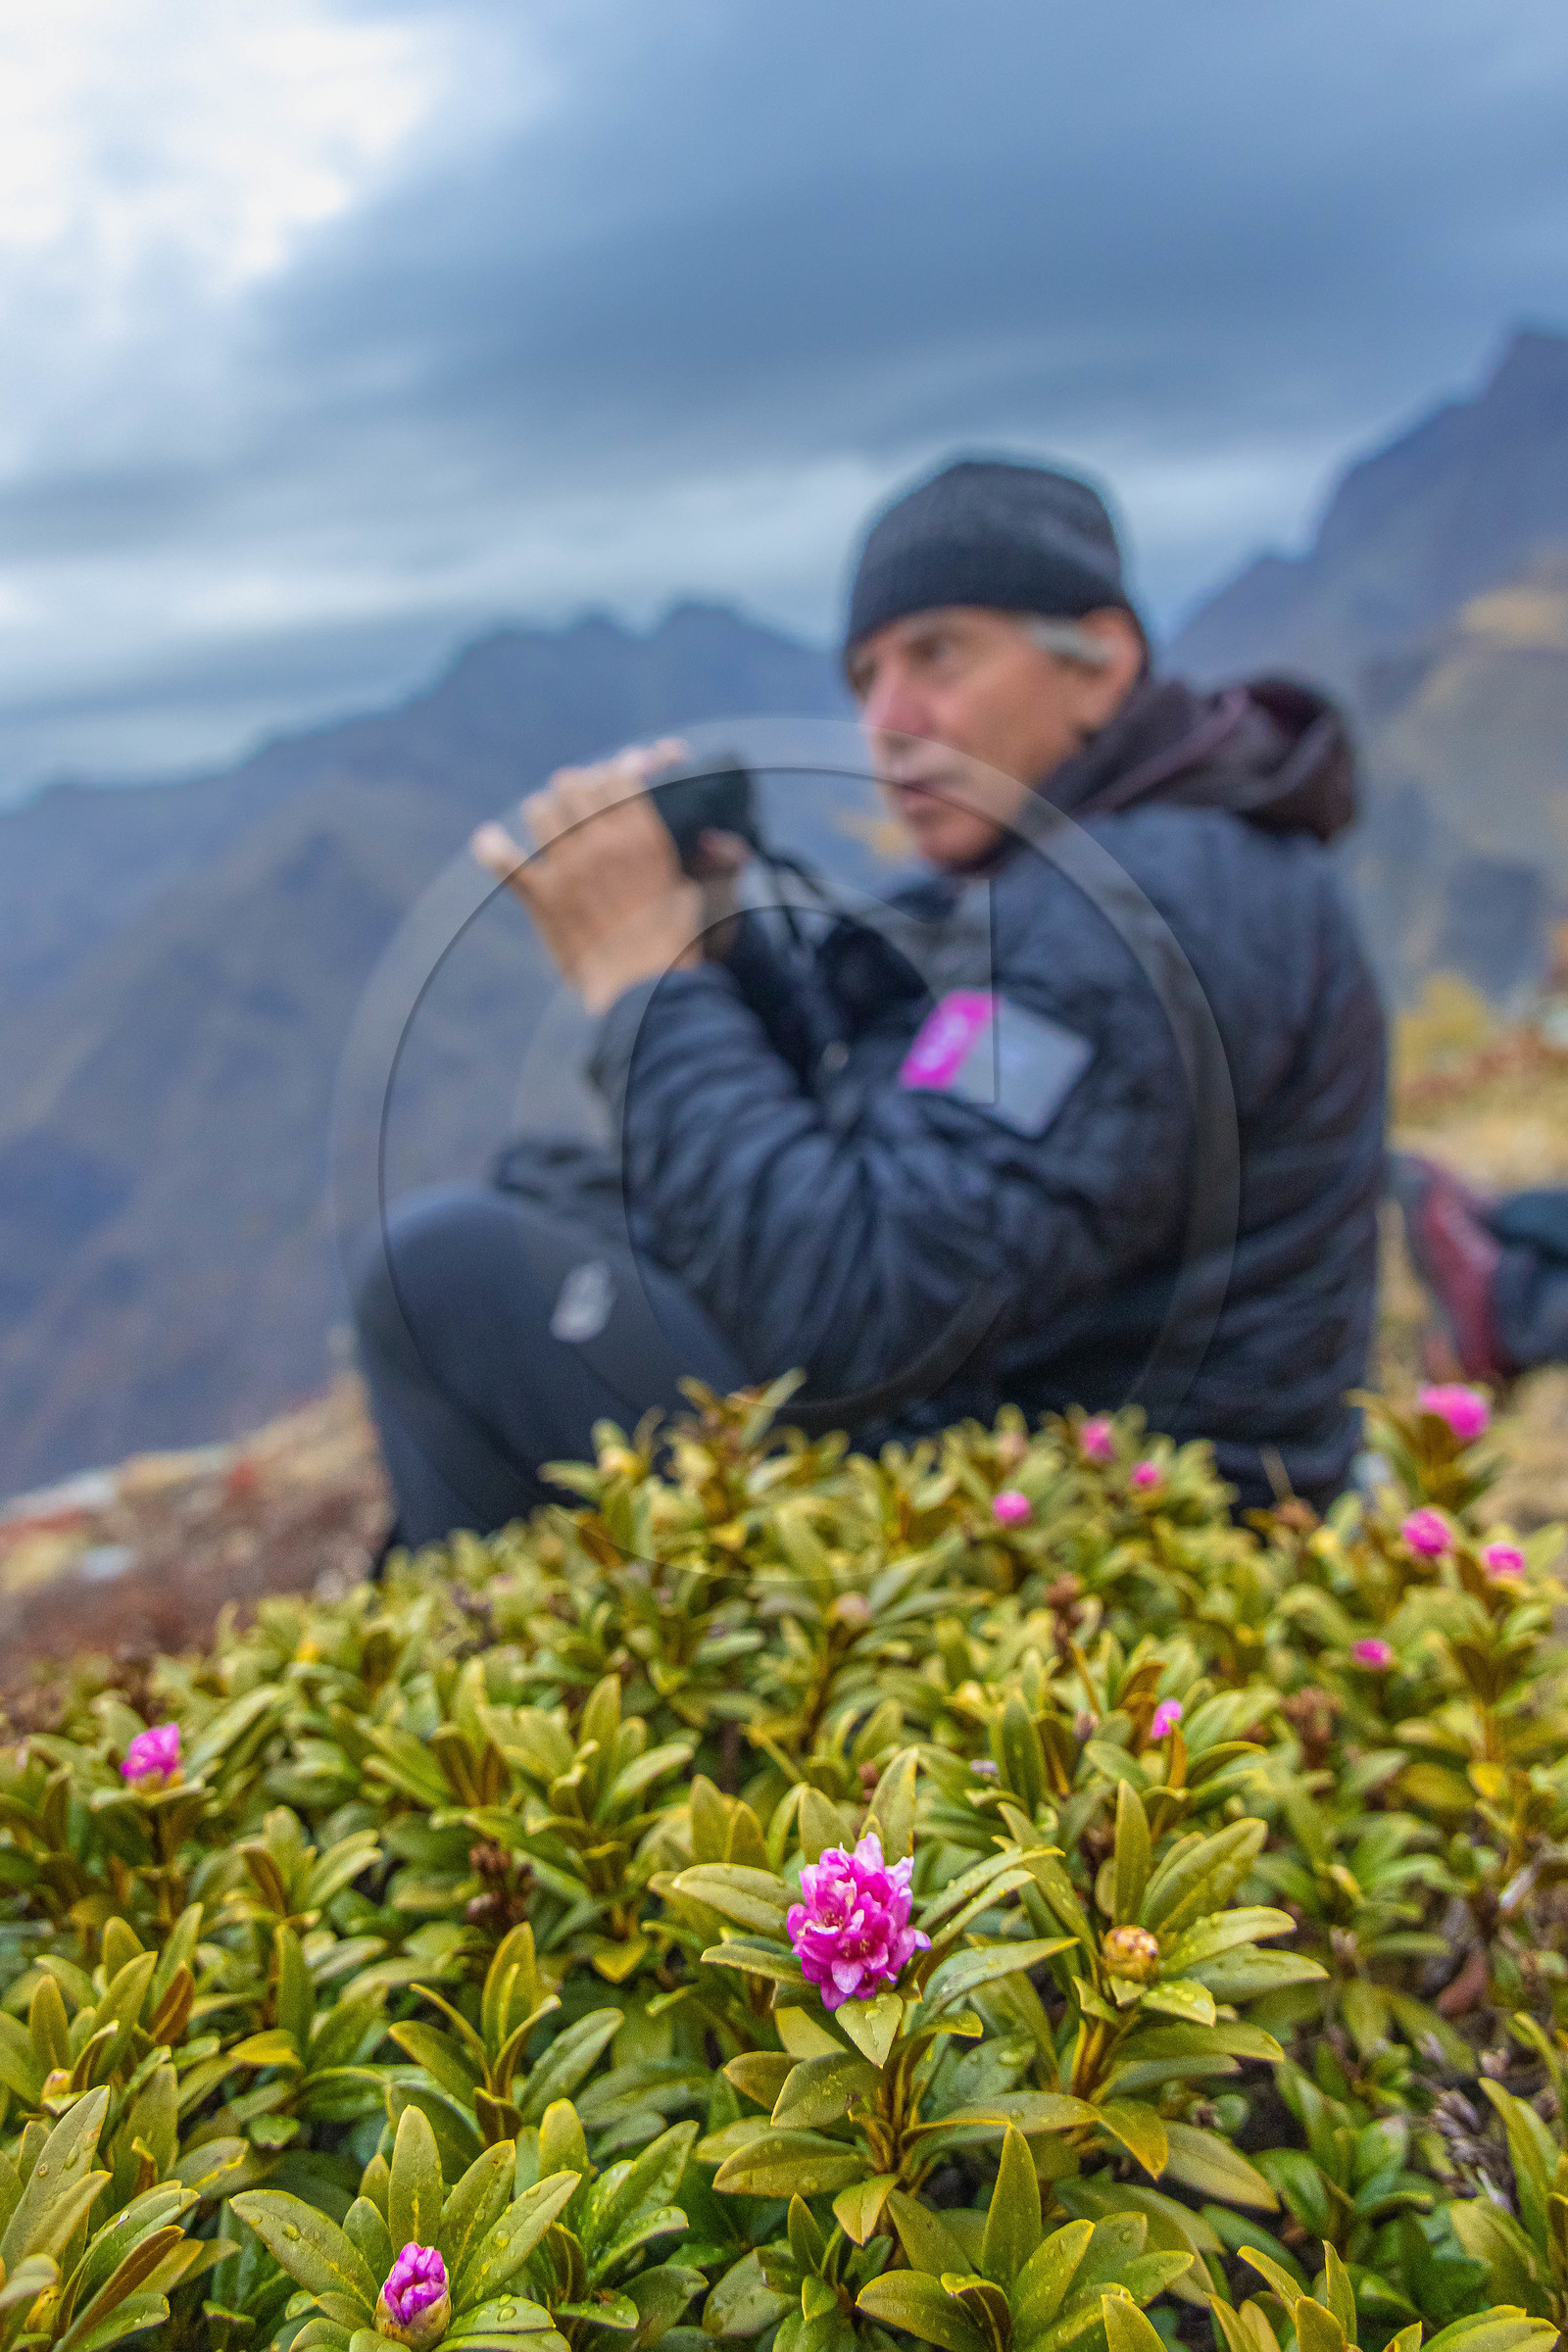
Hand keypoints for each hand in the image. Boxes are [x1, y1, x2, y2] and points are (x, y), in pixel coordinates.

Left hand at [472, 740, 724, 1013]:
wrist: (646, 990)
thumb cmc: (680, 946)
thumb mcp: (707, 896)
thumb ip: (717, 863)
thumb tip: (726, 842)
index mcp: (644, 835)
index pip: (619, 774)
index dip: (617, 769)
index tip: (618, 775)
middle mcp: (603, 842)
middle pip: (574, 784)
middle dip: (577, 790)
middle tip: (578, 802)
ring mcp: (569, 867)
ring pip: (539, 810)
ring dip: (543, 813)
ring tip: (546, 823)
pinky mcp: (542, 897)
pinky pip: (504, 859)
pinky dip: (492, 848)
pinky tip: (488, 841)